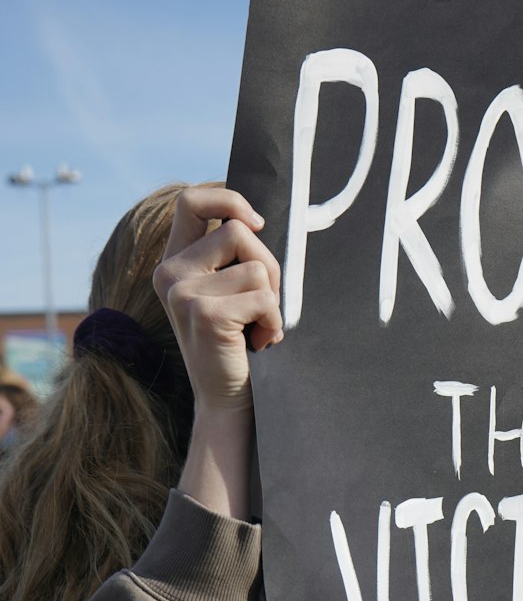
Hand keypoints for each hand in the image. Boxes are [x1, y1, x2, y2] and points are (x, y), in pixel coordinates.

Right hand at [153, 186, 282, 413]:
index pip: (190, 200)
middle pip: (236, 229)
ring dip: (272, 298)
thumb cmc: (237, 345)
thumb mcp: (228, 292)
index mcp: (173, 263)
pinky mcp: (205, 313)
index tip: (256, 224)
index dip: (228, 199)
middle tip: (265, 303)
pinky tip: (260, 341)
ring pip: (256, 265)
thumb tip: (256, 220)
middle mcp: (170, 274)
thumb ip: (230, 256)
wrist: (229, 401)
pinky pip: (263, 296)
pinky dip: (274, 320)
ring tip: (259, 326)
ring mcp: (183, 293)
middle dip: (268, 264)